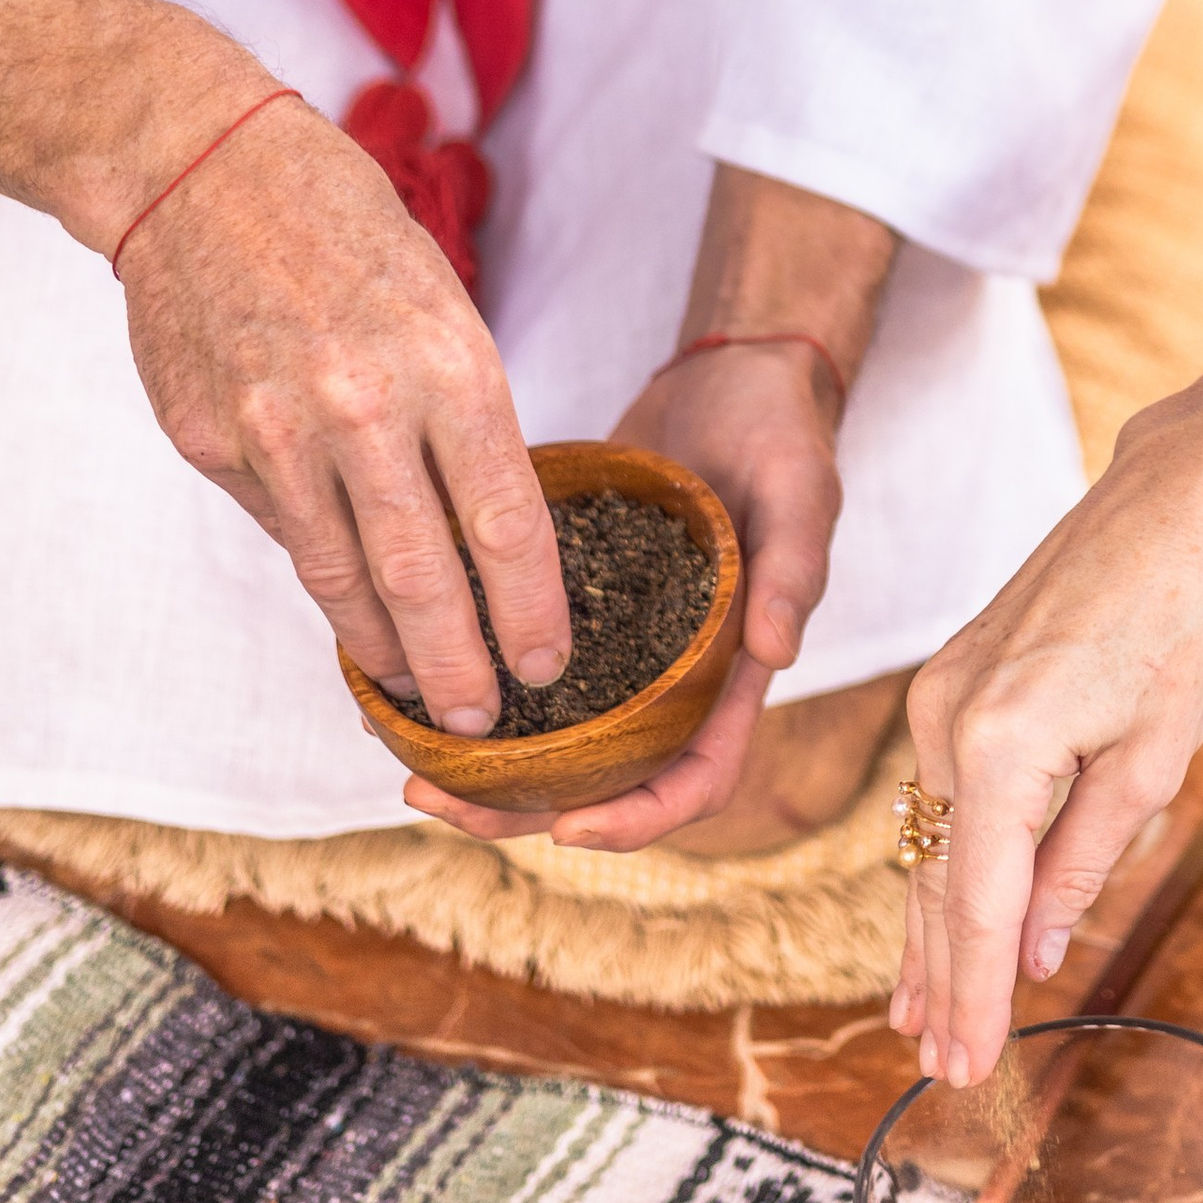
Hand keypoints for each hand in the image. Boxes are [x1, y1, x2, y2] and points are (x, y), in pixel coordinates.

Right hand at [116, 83, 570, 730]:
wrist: (207, 175)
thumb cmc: (348, 232)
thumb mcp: (442, 305)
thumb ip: (459, 415)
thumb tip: (478, 527)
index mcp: (449, 364)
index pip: (505, 520)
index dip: (529, 608)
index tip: (550, 664)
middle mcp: (365, 407)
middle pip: (423, 575)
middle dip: (458, 667)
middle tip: (483, 726)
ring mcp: (278, 432)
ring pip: (341, 576)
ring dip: (383, 650)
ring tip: (414, 694)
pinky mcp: (212, 444)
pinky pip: (282, 531)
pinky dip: (320, 577)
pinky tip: (346, 610)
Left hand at [402, 335, 841, 849]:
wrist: (732, 374)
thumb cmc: (782, 432)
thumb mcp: (801, 490)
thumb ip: (796, 568)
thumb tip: (779, 654)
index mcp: (732, 671)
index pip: (697, 777)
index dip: (638, 819)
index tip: (566, 828)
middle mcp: (670, 674)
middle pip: (601, 778)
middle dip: (520, 809)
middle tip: (435, 799)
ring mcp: (618, 641)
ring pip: (550, 733)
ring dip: (483, 764)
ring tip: (405, 763)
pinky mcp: (572, 597)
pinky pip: (519, 659)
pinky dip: (470, 680)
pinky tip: (401, 678)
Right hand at [893, 397, 1202, 1081]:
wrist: (1176, 500)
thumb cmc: (1183, 617)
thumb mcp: (1153, 759)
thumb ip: (1082, 859)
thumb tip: (1032, 950)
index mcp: (998, 743)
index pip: (976, 902)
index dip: (974, 994)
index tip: (970, 1069)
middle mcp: (946, 716)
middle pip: (936, 879)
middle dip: (941, 980)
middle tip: (943, 1072)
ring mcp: (939, 692)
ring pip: (926, 839)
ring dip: (928, 929)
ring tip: (916, 1019)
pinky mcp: (952, 676)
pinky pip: (938, 794)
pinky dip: (940, 861)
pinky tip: (934, 915)